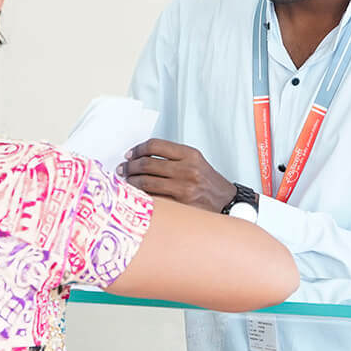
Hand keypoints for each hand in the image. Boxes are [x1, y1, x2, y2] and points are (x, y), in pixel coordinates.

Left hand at [122, 139, 236, 212]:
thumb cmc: (208, 181)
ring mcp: (184, 188)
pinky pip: (153, 198)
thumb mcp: (195, 161)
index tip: (130, 154)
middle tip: (123, 169)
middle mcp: (187, 169)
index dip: (137, 149)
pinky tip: (136, 194)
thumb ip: (171, 156)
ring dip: (131, 181)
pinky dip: (141, 195)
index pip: (155, 146)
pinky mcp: (181, 205)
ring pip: (146, 182)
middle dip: (130, 166)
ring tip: (127, 181)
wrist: (227, 202)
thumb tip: (140, 156)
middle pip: (147, 163)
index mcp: (190, 154)